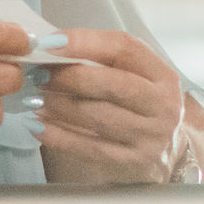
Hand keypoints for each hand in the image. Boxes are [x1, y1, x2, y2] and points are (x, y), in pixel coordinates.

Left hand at [35, 29, 185, 186]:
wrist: (169, 147)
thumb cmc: (140, 102)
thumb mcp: (134, 74)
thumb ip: (101, 58)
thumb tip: (50, 47)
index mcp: (162, 75)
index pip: (123, 49)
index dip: (83, 42)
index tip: (49, 43)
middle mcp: (163, 105)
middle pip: (112, 84)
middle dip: (70, 77)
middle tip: (39, 74)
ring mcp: (151, 136)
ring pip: (99, 117)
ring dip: (60, 106)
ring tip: (34, 98)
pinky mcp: (134, 161)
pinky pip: (90, 148)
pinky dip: (60, 136)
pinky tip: (38, 125)